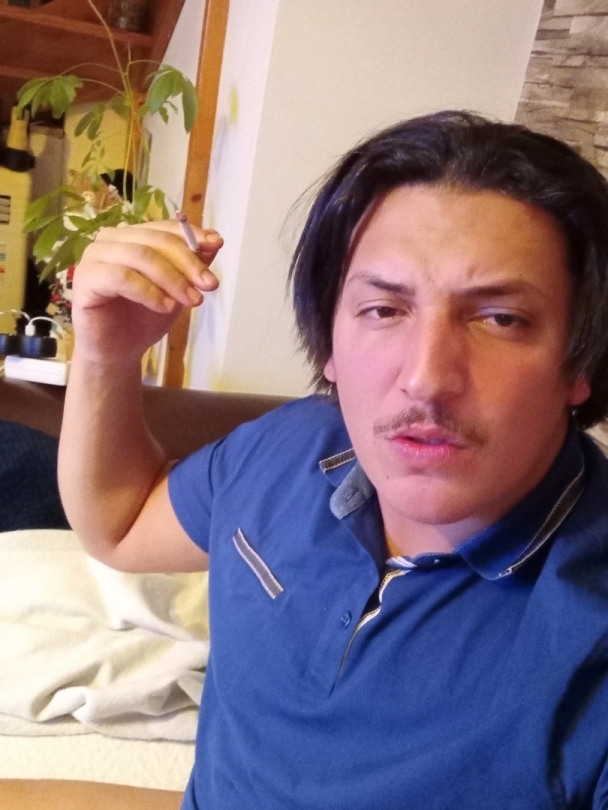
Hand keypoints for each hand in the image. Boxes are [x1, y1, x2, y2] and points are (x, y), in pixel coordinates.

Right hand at [70, 220, 221, 364]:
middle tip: (209, 285)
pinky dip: (149, 292)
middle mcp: (110, 240)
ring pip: (140, 256)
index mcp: (132, 236)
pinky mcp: (85, 279)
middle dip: (188, 262)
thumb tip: (215, 241)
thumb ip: (192, 265)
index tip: (216, 244)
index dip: (192, 234)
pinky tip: (165, 307)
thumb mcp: (177, 290)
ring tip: (192, 301)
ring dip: (172, 279)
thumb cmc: (144, 318)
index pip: (165, 227)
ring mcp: (94, 257)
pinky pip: (122, 278)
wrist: (119, 351)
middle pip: (155, 240)